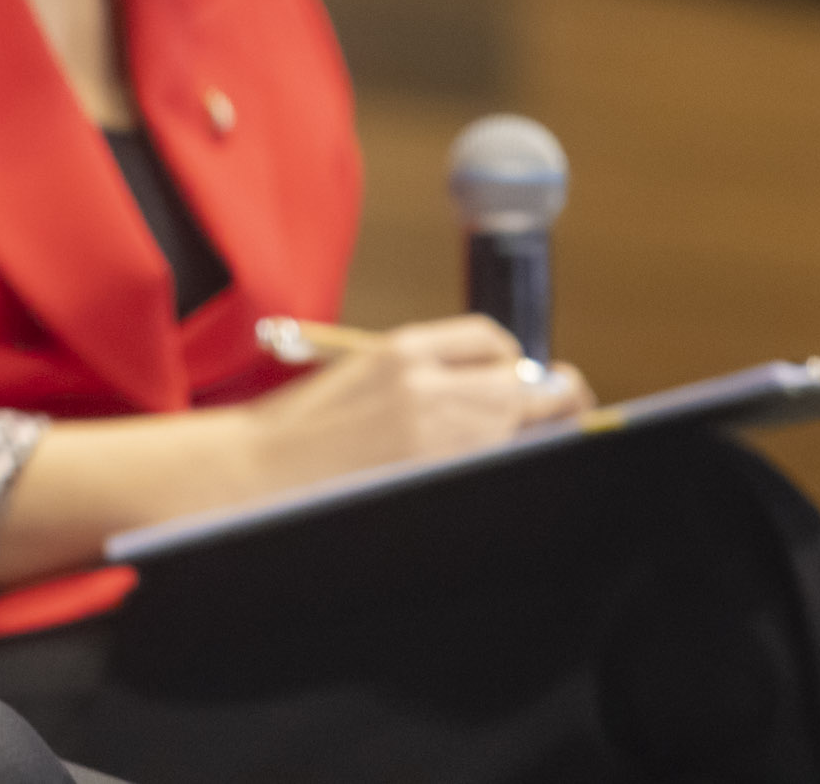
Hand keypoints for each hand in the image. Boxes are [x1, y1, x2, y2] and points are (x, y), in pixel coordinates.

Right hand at [238, 316, 589, 496]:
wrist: (256, 470)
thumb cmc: (301, 429)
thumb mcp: (362, 374)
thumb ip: (423, 375)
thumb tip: (492, 394)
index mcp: (403, 348)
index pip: (492, 341)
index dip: (513, 361)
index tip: (518, 379)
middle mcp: (426, 385)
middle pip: (522, 388)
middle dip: (548, 402)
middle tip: (563, 415)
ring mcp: (432, 436)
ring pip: (516, 430)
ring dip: (526, 438)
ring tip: (520, 449)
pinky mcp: (431, 477)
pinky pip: (493, 467)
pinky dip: (503, 468)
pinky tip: (491, 474)